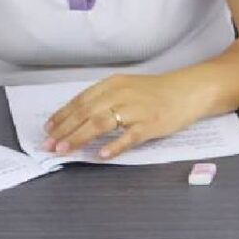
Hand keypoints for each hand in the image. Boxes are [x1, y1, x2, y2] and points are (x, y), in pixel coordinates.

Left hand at [43, 73, 205, 159]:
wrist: (189, 90)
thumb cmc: (157, 92)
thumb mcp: (128, 88)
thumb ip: (105, 100)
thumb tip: (78, 120)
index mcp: (113, 84)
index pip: (81, 100)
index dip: (62, 115)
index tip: (48, 129)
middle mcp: (122, 94)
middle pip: (87, 112)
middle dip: (65, 129)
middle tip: (49, 144)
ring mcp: (136, 110)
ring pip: (102, 123)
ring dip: (80, 137)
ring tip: (65, 149)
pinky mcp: (151, 124)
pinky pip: (129, 137)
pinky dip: (114, 145)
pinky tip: (101, 155)